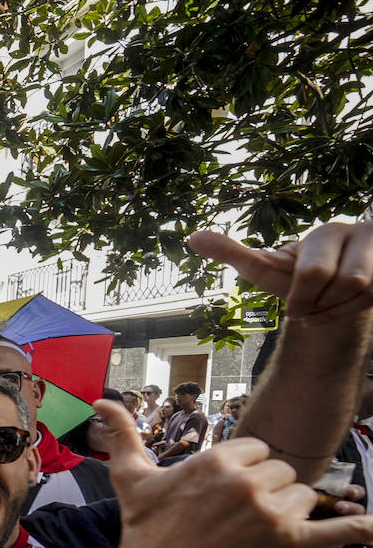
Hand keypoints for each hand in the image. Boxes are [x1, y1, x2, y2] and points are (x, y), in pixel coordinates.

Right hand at [99, 400, 372, 547]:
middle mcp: (246, 481)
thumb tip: (100, 400)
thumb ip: (122, 433)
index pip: (257, 450)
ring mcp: (269, 513)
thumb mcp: (131, 476)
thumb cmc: (144, 528)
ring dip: (287, 514)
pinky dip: (360, 529)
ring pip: (302, 497)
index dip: (243, 471)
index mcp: (218, 459)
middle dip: (265, 492)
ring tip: (251, 533)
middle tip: (233, 518)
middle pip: (282, 472)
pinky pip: (336, 531)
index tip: (221, 495)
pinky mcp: (287, 543)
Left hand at [189, 222, 372, 324]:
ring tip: (324, 306)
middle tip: (307, 309)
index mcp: (328, 233)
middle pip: (347, 281)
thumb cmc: (296, 279)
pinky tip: (338, 312)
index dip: (301, 299)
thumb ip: (235, 253)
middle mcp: (362, 234)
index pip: (312, 272)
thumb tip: (192, 237)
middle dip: (322, 303)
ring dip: (338, 310)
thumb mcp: (267, 269)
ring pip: (364, 290)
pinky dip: (351, 314)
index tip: (293, 313)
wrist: (334, 293)